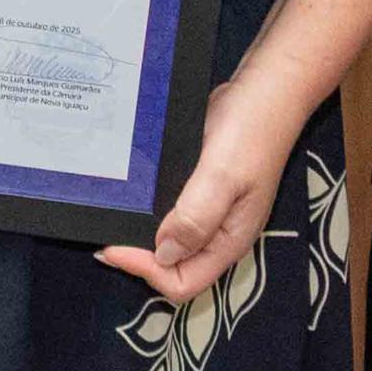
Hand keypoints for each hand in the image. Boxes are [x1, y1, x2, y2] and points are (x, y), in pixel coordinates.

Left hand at [97, 74, 302, 306]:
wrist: (266, 88)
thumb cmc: (251, 130)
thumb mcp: (223, 175)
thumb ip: (196, 217)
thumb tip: (164, 254)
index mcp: (229, 240)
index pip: (183, 282)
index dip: (145, 271)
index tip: (113, 244)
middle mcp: (219, 234)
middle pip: (173, 269)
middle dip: (138, 258)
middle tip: (105, 233)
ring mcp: (210, 212)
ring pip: (169, 242)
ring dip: (140, 236)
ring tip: (112, 217)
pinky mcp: (200, 189)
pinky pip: (170, 213)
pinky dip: (148, 212)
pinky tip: (131, 196)